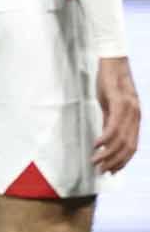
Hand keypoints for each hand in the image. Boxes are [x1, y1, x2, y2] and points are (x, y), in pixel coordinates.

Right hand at [95, 56, 140, 172]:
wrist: (113, 60)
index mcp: (135, 118)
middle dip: (115, 162)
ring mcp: (130, 110)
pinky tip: (96, 145)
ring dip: (108, 154)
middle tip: (101, 171)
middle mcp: (136, 116)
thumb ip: (110, 120)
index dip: (122, 161)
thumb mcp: (110, 104)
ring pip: (121, 140)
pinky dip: (105, 138)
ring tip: (95, 162)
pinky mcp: (120, 103)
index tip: (111, 171)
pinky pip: (113, 126)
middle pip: (128, 147)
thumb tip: (105, 139)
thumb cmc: (110, 81)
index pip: (132, 146)